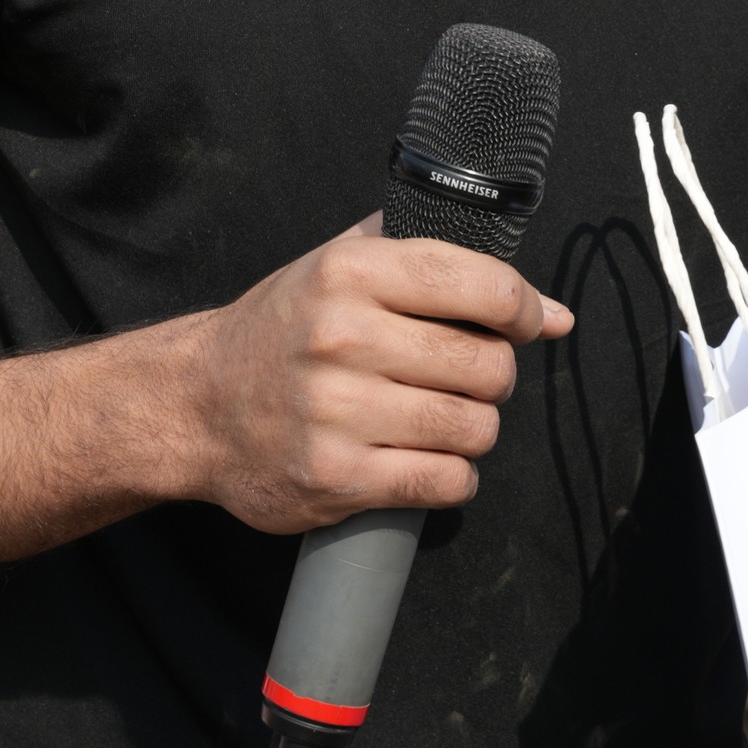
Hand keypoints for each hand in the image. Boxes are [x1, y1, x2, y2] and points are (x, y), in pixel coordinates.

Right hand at [174, 218, 572, 535]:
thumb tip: (554, 313)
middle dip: (493, 376)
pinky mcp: (336, 478)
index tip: (521, 324)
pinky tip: (426, 460)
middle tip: (464, 377)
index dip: (522, 308)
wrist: (194, 405)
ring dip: (474, 429)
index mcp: (350, 271)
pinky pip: (446, 482)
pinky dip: (453, 476)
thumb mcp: (340, 265)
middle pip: (487, 365)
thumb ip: (441, 267)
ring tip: (441, 419)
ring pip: (475, 427)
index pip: (481, 284)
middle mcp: (343, 336)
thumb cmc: (283, 330)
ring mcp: (337, 411)